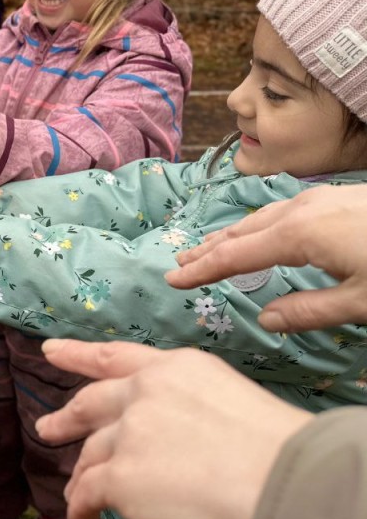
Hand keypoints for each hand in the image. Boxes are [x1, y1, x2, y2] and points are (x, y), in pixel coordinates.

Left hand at [35, 338, 310, 518]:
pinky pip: (89, 492)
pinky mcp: (121, 475)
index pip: (118, 358)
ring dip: (82, 476)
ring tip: (77, 496)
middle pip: (92, 403)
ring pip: (91, 454)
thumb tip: (171, 448)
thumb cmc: (282, 459)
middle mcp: (147, 392)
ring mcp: (131, 432)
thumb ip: (189, 416)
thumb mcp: (232, 408)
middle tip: (48, 429)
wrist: (291, 491)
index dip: (79, 354)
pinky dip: (82, 508)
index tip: (51, 350)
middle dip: (68, 418)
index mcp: (180, 369)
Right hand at [165, 184, 366, 331]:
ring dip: (231, 235)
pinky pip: (282, 210)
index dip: (200, 270)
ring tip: (210, 246)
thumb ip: (310, 312)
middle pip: (241, 232)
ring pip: (261, 218)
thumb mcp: (361, 301)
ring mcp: (320, 198)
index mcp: (299, 234)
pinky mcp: (338, 197)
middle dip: (207, 249)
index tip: (171, 281)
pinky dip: (257, 226)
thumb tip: (266, 320)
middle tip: (180, 264)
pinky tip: (261, 231)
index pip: (234, 256)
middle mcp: (301, 209)